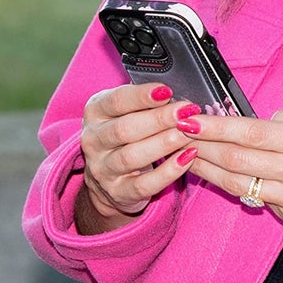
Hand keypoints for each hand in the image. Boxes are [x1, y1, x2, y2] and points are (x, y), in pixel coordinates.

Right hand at [76, 83, 199, 233]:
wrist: (108, 178)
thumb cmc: (124, 135)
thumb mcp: (124, 112)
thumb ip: (143, 102)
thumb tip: (173, 93)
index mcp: (95, 113)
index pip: (116, 101)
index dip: (142, 96)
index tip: (167, 91)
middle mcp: (93, 141)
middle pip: (124, 129)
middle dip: (158, 119)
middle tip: (185, 112)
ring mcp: (103, 169)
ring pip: (132, 157)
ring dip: (164, 143)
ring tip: (188, 133)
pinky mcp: (118, 192)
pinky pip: (144, 184)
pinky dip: (168, 172)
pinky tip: (187, 158)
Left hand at [185, 110, 282, 282]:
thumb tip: (263, 121)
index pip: (251, 132)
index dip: (216, 126)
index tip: (191, 117)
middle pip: (236, 158)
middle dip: (200, 145)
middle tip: (176, 133)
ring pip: (237, 182)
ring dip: (206, 169)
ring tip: (184, 154)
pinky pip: (255, 198)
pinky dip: (232, 185)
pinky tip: (216, 174)